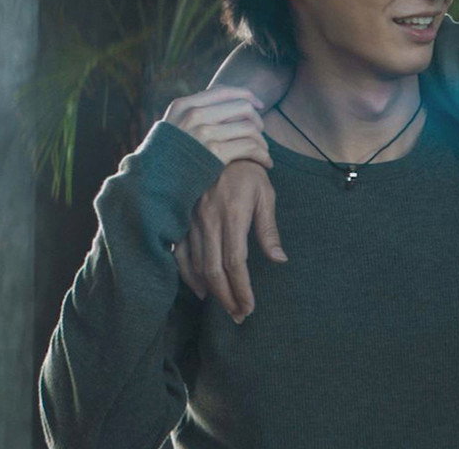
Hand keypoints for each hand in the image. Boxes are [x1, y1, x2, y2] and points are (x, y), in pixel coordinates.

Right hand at [163, 87, 271, 167]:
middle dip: (257, 120)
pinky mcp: (214, 153)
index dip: (247, 95)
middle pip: (242, 106)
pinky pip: (250, 147)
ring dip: (262, 141)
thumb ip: (192, 112)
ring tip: (264, 151)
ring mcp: (204, 133)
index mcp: (184, 105)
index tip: (259, 105)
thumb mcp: (173, 126)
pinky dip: (263, 155)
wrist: (153, 183)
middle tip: (261, 132)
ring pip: (249, 127)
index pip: (224, 90)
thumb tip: (220, 98)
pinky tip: (266, 163)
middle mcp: (194, 115)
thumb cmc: (166, 157)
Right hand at [174, 159, 284, 322]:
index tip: (249, 307)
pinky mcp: (180, 219)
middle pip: (213, 271)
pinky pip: (179, 254)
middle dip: (226, 297)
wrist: (215, 144)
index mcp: (232, 216)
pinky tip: (199, 289)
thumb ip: (269, 230)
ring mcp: (190, 221)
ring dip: (209, 290)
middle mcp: (208, 221)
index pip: (235, 263)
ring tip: (224, 306)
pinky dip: (187, 275)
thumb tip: (279, 260)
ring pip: (194, 266)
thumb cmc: (247, 171)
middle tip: (239, 315)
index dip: (241, 289)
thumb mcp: (265, 195)